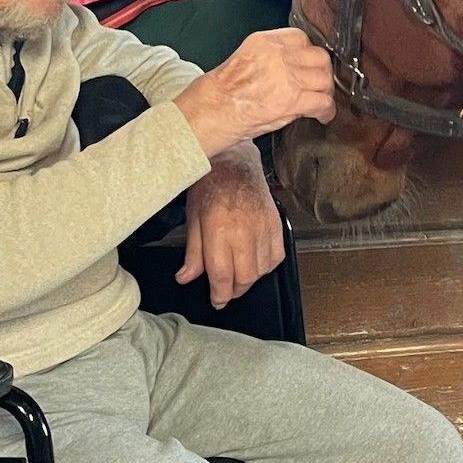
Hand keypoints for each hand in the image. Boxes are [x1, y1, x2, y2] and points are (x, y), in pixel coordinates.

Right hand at [176, 29, 334, 157]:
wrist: (206, 114)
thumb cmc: (216, 95)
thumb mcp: (245, 61)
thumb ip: (273, 61)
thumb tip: (296, 73)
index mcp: (263, 42)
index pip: (300, 38)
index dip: (309, 54)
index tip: (310, 64)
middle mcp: (277, 54)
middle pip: (318, 57)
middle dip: (322, 72)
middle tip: (321, 85)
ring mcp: (286, 76)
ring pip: (323, 78)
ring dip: (325, 91)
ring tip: (322, 101)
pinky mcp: (291, 99)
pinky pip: (321, 102)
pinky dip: (326, 110)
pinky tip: (323, 116)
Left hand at [179, 154, 284, 309]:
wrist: (235, 161)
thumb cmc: (211, 184)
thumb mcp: (192, 218)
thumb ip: (192, 253)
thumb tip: (185, 277)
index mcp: (219, 231)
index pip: (222, 276)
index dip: (219, 295)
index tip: (216, 300)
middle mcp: (244, 232)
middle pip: (244, 278)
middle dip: (233, 290)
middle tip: (224, 290)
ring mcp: (263, 228)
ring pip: (261, 271)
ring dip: (249, 279)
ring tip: (238, 274)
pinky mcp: (276, 224)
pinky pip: (276, 257)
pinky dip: (266, 266)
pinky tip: (254, 261)